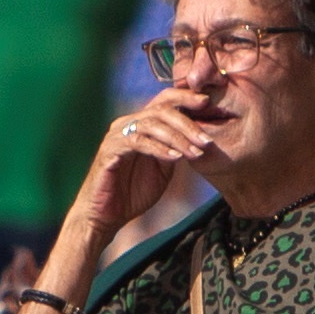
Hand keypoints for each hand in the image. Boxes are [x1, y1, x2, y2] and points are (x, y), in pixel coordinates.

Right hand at [63, 100, 221, 250]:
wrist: (106, 216)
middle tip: (207, 139)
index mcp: (140, 124)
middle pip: (161, 109)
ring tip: (196, 152)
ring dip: (177, 138)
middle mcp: (127, 124)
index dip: (186, 98)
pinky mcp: (110, 150)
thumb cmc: (133, 192)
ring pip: (152, 124)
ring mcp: (117, 135)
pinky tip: (174, 158)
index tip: (208, 103)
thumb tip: (198, 138)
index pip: (164, 100)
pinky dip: (158, 148)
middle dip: (188, 123)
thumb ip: (175, 150)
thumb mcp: (163, 168)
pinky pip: (138, 142)